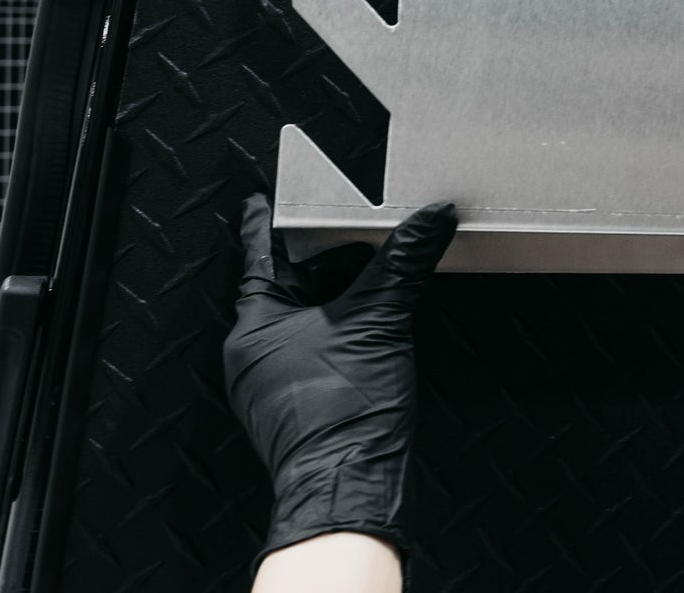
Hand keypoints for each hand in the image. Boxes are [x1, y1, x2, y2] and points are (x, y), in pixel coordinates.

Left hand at [224, 194, 457, 560]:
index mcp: (254, 326)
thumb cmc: (341, 415)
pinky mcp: (304, 400)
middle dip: (327, 261)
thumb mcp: (378, 320)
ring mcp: (277, 380)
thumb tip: (429, 220)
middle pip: (292, 284)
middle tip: (362, 234)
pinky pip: (321, 346)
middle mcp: (257, 352)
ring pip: (309, 317)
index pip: (259, 257)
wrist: (348, 483)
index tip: (261, 201)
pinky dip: (347, 327)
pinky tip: (378, 322)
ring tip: (380, 274)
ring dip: (342, 295)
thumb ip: (403, 264)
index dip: (266, 224)